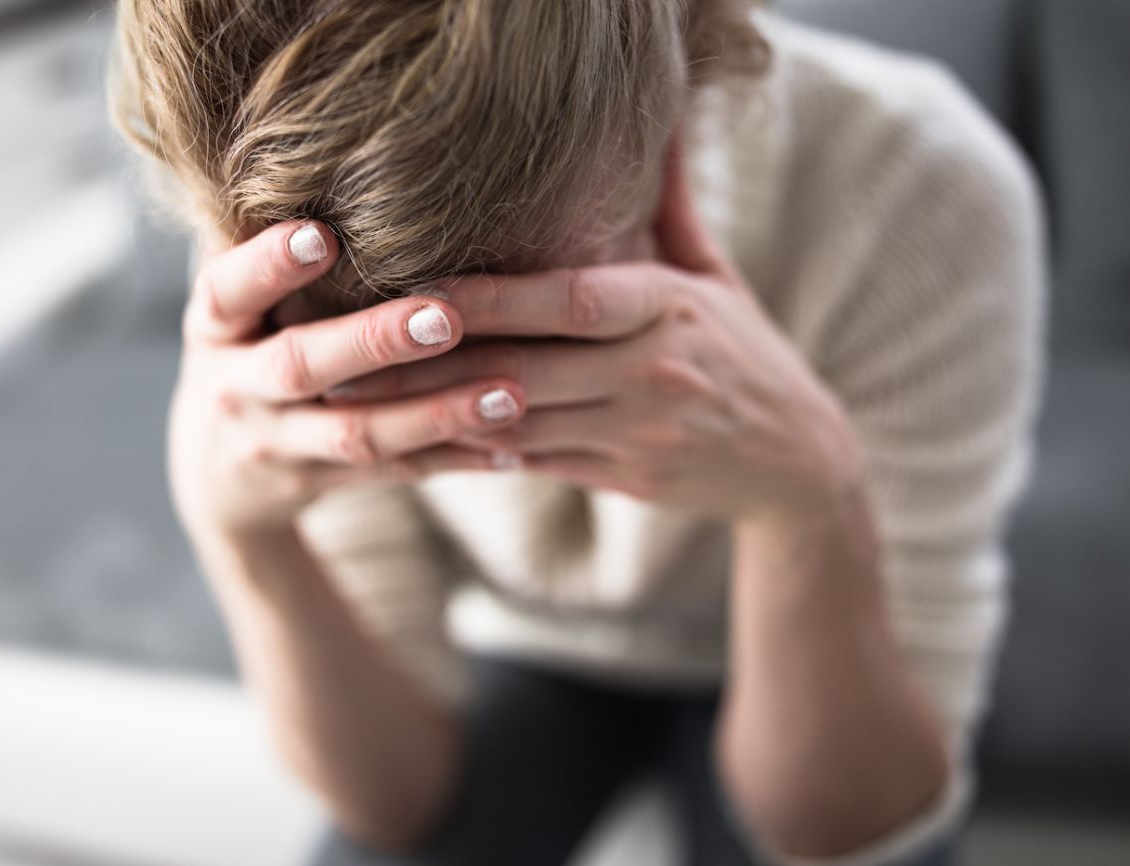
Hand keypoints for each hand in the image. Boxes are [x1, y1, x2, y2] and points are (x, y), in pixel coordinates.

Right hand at [169, 220, 526, 550]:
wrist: (218, 476)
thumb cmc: (246, 351)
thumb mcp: (235, 306)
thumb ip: (268, 250)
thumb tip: (321, 152)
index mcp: (214, 327)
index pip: (229, 290)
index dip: (269, 265)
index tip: (320, 234)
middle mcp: (236, 388)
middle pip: (302, 366)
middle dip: (372, 341)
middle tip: (444, 317)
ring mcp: (276, 445)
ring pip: (358, 434)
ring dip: (437, 412)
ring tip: (512, 392)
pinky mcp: (319, 485)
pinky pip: (395, 474)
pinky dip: (455, 460)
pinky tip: (515, 444)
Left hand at [325, 135, 862, 523]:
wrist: (800, 460)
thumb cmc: (746, 353)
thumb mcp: (715, 278)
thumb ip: (671, 206)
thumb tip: (659, 118)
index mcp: (669, 307)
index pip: (569, 297)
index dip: (489, 295)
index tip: (415, 286)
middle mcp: (652, 369)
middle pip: (527, 364)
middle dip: (435, 360)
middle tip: (351, 352)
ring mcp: (640, 430)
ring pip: (521, 421)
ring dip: (439, 412)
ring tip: (364, 402)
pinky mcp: (628, 477)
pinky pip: (538, 464)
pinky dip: (481, 451)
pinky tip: (422, 440)